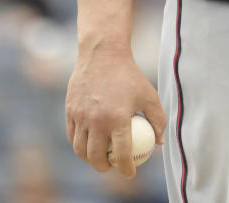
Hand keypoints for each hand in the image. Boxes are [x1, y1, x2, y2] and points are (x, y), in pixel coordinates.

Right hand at [65, 43, 166, 177]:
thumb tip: (158, 143)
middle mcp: (97, 120)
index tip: (130, 173)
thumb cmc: (130, 76)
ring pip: (81, 149)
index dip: (126, 168)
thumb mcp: (150, 96)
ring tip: (100, 157)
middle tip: (112, 166)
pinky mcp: (70, 111)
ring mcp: (81, 116)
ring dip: (89, 159)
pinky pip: (72, 136)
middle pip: (96, 157)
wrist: (103, 55)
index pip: (122, 153)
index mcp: (118, 118)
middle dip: (104, 168)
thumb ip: (158, 120)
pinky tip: (89, 143)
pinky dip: (79, 144)